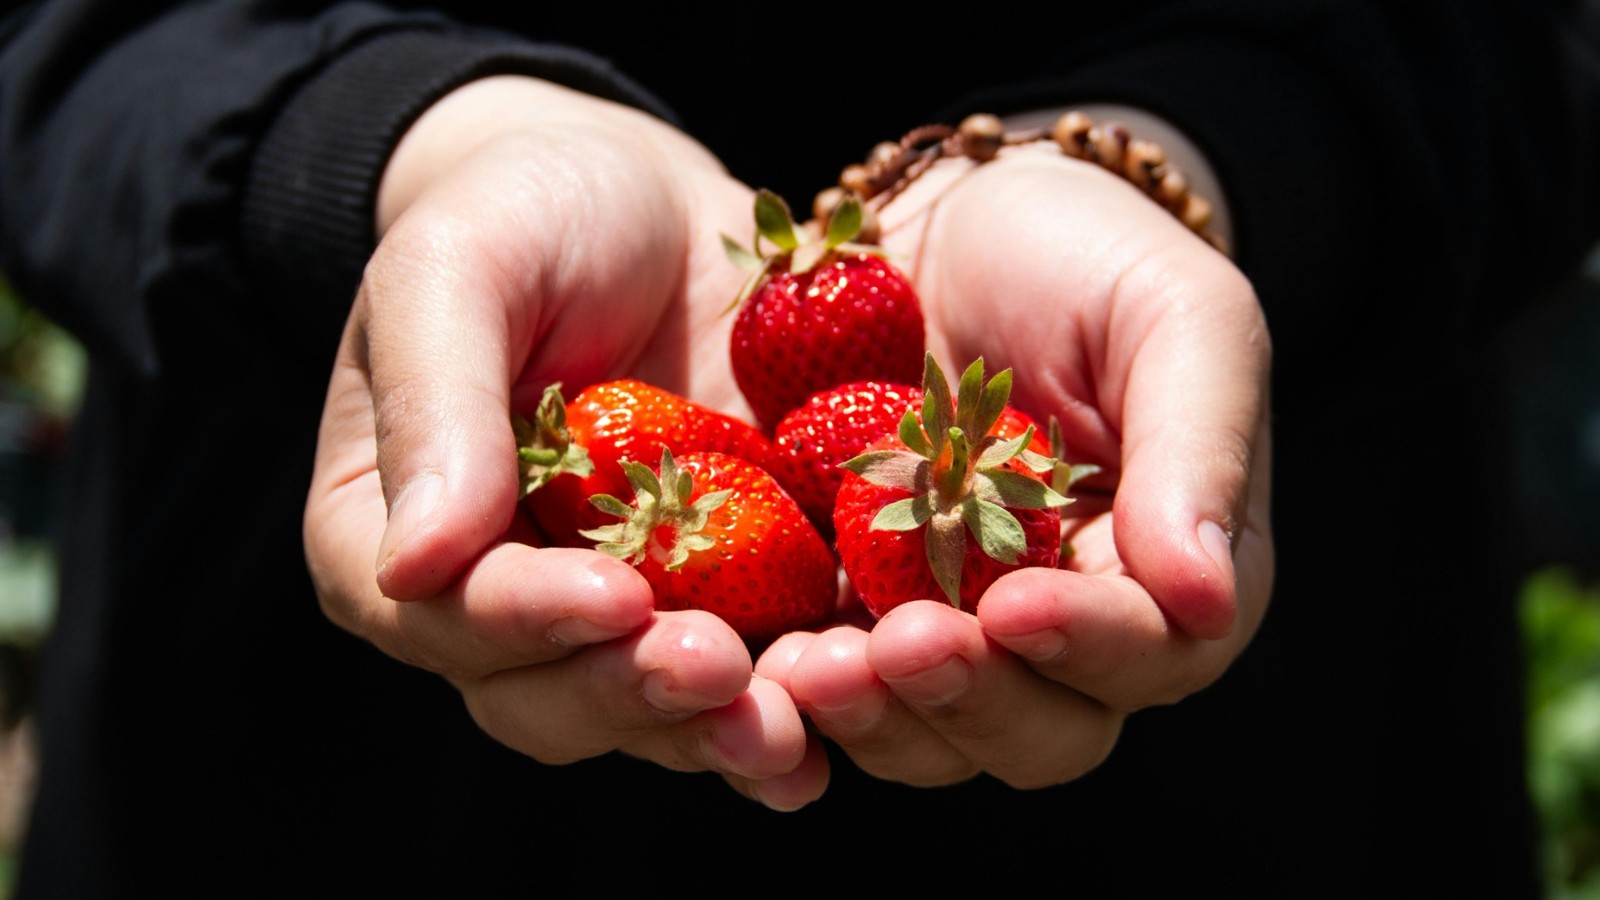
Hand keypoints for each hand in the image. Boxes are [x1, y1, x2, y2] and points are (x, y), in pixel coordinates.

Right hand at [302, 76, 825, 808]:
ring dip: (717, 725)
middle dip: (631, 689)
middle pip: (543, 694)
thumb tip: (413, 566)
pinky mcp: (717, 600)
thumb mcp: (454, 271)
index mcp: (391, 534)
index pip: (443, 612)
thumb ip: (435, 406)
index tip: (613, 596)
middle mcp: (496, 600)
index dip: (525, 619)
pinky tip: (852, 707)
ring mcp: (613, 612)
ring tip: (791, 720)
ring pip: (649, 709)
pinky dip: (799, 700)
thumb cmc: (520, 215)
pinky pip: (748, 673)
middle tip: (714, 668)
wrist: (640, 202)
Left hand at [758, 127, 1272, 787]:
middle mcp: (1058, 631)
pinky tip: (761, 662)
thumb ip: (1200, 446)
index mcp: (1159, 575)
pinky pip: (824, 690)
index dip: (1089, 646)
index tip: (1018, 607)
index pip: (1150, 654)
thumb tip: (1206, 596)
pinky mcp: (843, 615)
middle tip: (902, 648)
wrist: (940, 222)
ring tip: (814, 664)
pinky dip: (792, 697)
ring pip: (927, 733)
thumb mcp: (1174, 315)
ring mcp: (943, 632)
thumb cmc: (1081, 256)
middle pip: (1039, 731)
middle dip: (972, 700)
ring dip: (877, 716)